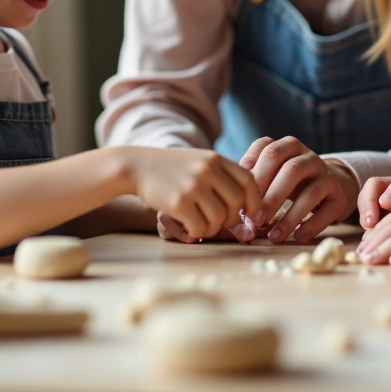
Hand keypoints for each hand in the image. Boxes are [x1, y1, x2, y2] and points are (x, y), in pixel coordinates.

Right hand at [126, 147, 259, 240]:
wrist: (137, 166)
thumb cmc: (172, 169)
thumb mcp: (200, 162)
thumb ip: (221, 176)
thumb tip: (246, 208)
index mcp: (216, 159)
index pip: (248, 180)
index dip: (254, 200)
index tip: (251, 215)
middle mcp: (208, 169)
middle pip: (237, 202)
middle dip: (233, 219)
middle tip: (221, 224)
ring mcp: (194, 185)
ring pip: (220, 218)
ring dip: (214, 229)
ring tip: (203, 227)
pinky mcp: (179, 201)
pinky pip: (200, 226)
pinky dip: (198, 232)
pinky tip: (190, 229)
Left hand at [240, 136, 358, 243]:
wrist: (330, 183)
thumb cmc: (290, 180)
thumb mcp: (272, 173)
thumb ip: (253, 182)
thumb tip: (233, 210)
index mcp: (288, 145)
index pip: (268, 150)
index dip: (253, 172)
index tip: (240, 197)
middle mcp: (308, 156)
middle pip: (290, 170)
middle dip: (271, 196)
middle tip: (255, 220)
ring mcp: (326, 174)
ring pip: (310, 192)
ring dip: (290, 217)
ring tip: (274, 237)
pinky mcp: (339, 195)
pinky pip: (327, 211)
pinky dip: (311, 226)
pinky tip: (297, 237)